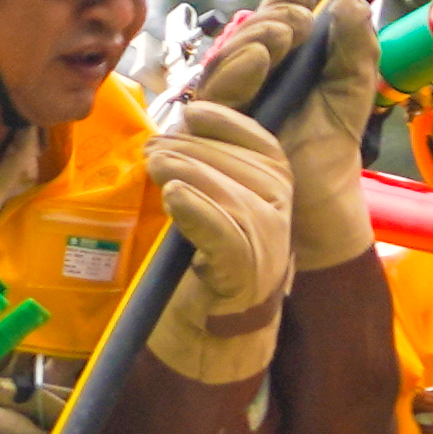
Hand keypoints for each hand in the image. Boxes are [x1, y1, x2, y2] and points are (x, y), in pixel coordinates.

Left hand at [143, 98, 293, 380]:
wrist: (209, 322)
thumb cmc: (203, 249)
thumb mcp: (209, 190)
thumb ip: (205, 153)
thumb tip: (187, 110)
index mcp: (277, 176)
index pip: (253, 134)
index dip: (219, 119)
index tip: (186, 115)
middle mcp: (282, 201)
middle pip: (232, 160)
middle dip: (187, 148)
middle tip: (150, 149)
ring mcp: (269, 236)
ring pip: (224, 190)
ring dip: (184, 173)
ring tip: (153, 165)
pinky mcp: (247, 268)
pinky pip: (222, 229)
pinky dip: (196, 210)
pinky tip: (173, 196)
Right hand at [199, 0, 382, 271]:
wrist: (320, 198)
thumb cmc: (331, 142)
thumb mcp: (354, 88)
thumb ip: (358, 46)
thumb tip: (351, 2)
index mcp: (280, 54)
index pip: (274, 13)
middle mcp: (247, 70)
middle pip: (247, 30)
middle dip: (272, 19)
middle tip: (300, 21)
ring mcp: (227, 96)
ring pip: (228, 56)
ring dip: (255, 39)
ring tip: (283, 34)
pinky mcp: (212, 124)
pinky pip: (216, 92)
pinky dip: (236, 71)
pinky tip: (257, 57)